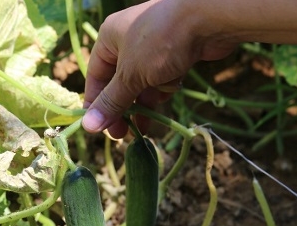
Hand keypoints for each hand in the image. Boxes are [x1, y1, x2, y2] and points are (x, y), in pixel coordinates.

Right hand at [82, 0, 236, 137]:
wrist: (208, 18)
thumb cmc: (160, 42)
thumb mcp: (130, 75)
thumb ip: (111, 102)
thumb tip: (88, 127)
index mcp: (109, 38)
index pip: (95, 76)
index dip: (97, 103)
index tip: (100, 129)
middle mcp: (128, 41)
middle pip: (120, 83)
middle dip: (122, 108)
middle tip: (123, 135)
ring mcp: (153, 47)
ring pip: (143, 83)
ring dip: (145, 102)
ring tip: (145, 127)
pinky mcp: (175, 54)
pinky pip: (162, 78)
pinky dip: (164, 88)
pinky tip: (170, 89)